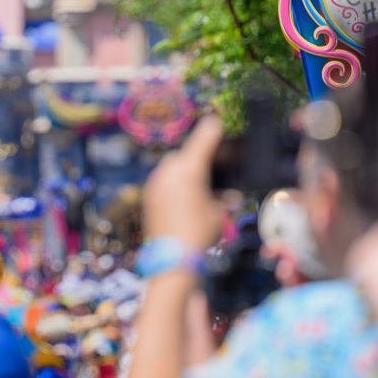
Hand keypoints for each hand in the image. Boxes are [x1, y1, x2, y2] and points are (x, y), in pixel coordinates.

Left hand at [142, 116, 224, 249]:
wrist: (170, 257)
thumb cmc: (198, 234)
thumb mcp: (218, 214)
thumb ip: (223, 198)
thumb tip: (229, 196)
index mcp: (188, 171)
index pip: (202, 141)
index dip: (211, 129)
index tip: (215, 120)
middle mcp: (168, 173)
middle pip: (183, 154)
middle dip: (195, 157)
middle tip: (210, 166)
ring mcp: (155, 184)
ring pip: (170, 167)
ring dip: (183, 171)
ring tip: (198, 185)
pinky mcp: (148, 196)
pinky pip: (162, 181)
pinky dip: (173, 183)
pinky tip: (184, 197)